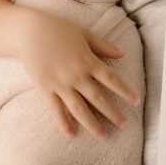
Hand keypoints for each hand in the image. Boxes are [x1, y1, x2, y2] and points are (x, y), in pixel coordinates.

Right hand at [16, 8, 138, 138]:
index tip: (136, 101)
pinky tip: (71, 134)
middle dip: (113, 113)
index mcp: (88, 60)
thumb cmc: (58, 29)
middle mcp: (76, 75)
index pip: (112, 79)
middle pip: (98, 98)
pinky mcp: (45, 88)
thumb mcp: (84, 34)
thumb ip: (103, 45)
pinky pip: (56, 109)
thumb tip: (122, 54)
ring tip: (104, 136)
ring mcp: (60, 84)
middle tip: (124, 125)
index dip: (125, 91)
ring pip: (79, 108)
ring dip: (92, 124)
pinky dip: (63, 122)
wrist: (28, 31)